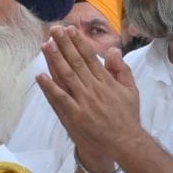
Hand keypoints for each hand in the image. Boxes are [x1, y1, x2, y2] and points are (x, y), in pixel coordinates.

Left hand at [39, 24, 144, 165]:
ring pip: (66, 76)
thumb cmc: (127, 116)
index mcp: (106, 81)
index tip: (69, 29)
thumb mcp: (131, 90)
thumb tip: (113, 50)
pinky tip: (41, 76)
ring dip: (55, 60)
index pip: (90, 57)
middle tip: (54, 30)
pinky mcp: (74, 116)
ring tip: (46, 45)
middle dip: (64, 44)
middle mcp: (93, 89)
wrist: (124, 143)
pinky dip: (50, 88)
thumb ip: (121, 69)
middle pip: (76, 62)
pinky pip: (60, 99)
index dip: (78, 42)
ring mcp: (83, 102)